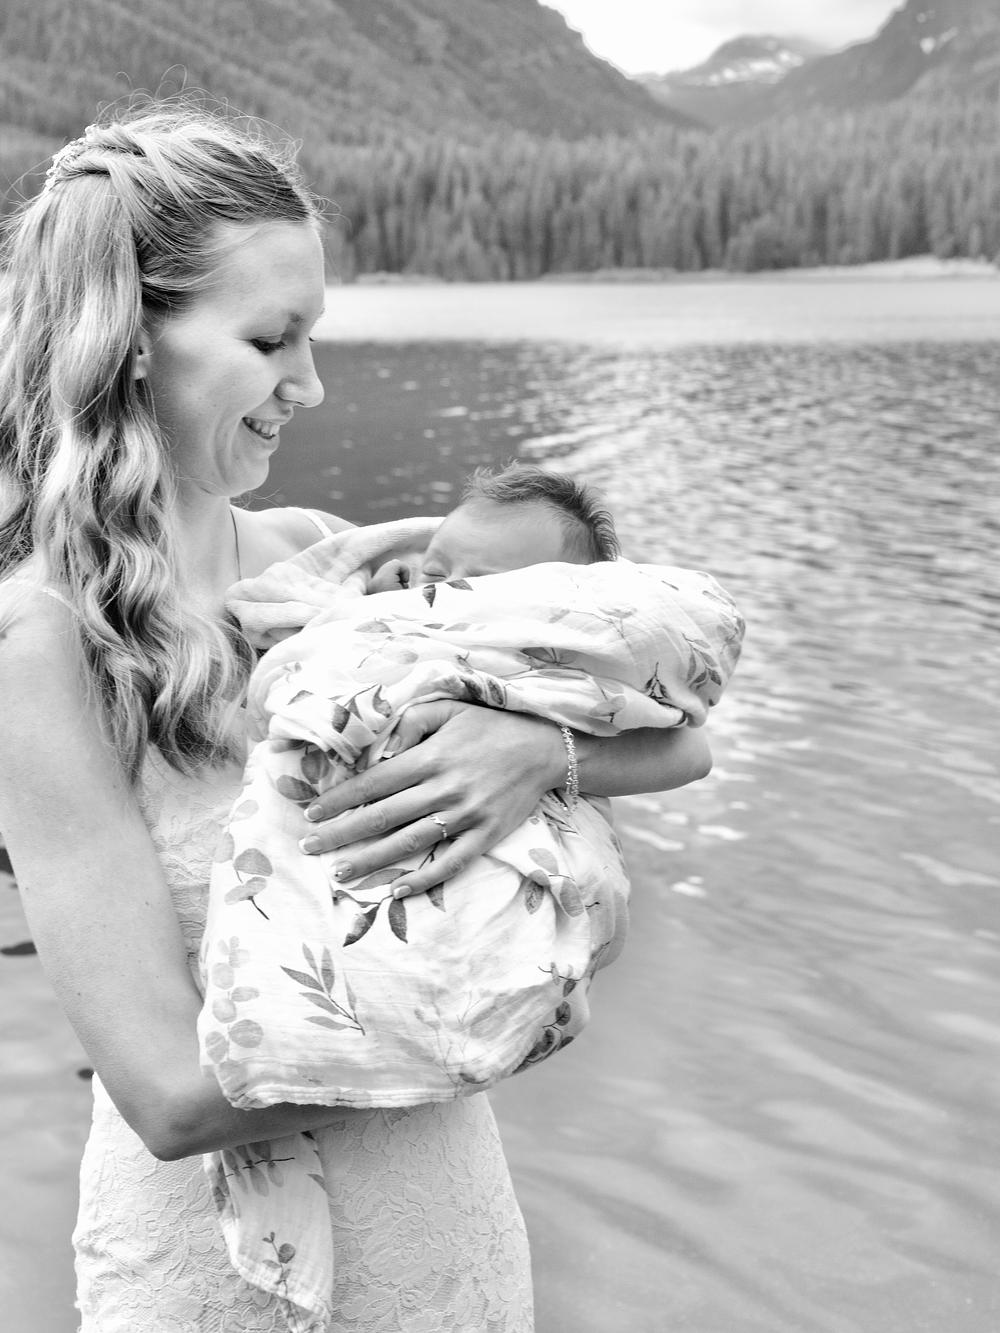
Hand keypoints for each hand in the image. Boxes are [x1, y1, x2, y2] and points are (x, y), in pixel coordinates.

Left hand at [299, 702, 565, 897]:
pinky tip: (396, 891)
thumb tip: (380, 752)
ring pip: (409, 843)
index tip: (312, 813)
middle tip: (309, 847)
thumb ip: (411, 724)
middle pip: (382, 817)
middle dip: (341, 834)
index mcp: (430, 758)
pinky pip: (451, 863)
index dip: (340, 800)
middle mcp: (444, 789)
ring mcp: (466, 816)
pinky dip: (424, 879)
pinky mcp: (486, 835)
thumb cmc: (489, 726)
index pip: (373, 782)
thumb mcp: (449, 709)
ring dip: (371, 860)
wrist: (544, 748)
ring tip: (340, 873)